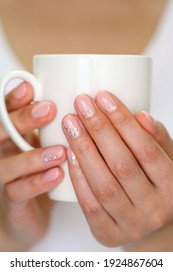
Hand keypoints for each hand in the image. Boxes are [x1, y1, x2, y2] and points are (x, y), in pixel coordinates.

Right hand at [0, 82, 65, 250]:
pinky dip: (37, 183)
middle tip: (49, 109)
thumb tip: (82, 98)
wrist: (35, 206)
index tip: (30, 87)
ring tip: (60, 150)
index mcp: (11, 133)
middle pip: (1, 133)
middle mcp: (4, 151)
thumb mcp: (49, 139)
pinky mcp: (13, 200)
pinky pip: (18, 192)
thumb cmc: (43, 165)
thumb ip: (55, 122)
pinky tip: (57, 175)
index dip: (14, 99)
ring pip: (6, 165)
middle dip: (22, 119)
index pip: (5, 112)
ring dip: (32, 157)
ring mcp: (5, 176)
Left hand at [62, 91, 172, 248]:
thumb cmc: (157, 187)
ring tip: (71, 123)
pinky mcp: (108, 235)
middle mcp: (155, 208)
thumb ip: (156, 140)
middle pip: (122, 164)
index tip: (103, 97)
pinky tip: (70, 153)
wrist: (151, 226)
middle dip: (99, 129)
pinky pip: (90, 205)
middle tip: (82, 104)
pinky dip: (78, 177)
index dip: (123, 121)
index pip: (147, 149)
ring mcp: (131, 225)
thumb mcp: (166, 161)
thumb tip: (141, 116)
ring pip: (104, 185)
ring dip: (84, 150)